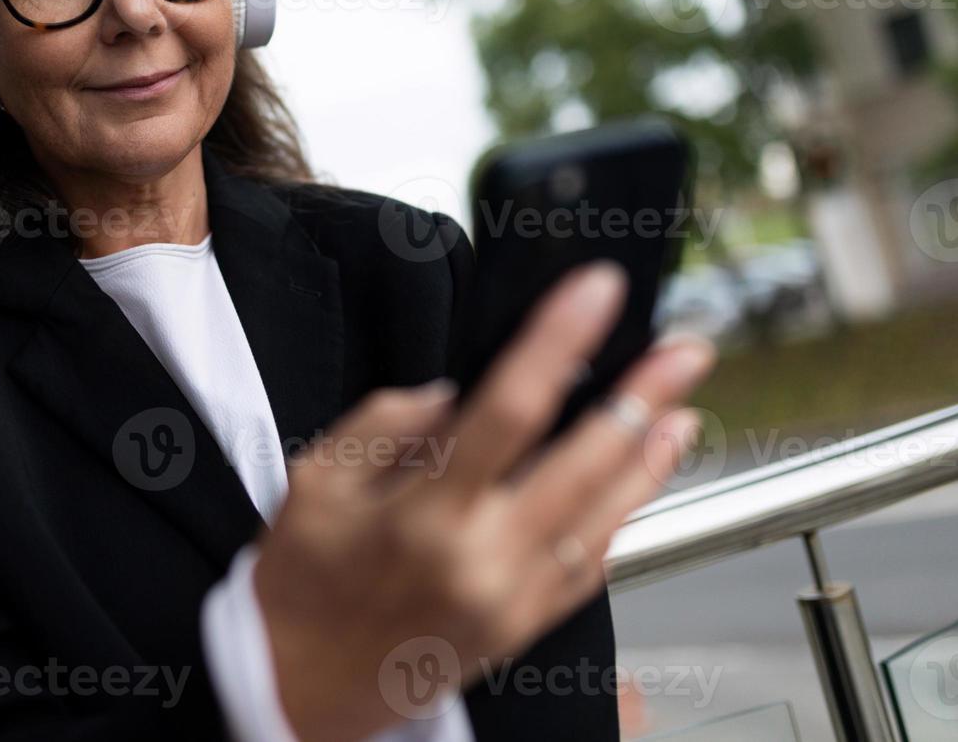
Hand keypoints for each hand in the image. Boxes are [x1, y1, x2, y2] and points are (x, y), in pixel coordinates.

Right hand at [252, 261, 715, 741]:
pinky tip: (639, 481)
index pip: (509, 409)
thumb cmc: (301, 583)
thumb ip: (385, 425)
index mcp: (422, 516)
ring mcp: (511, 600)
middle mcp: (481, 561)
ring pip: (604, 517)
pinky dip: (622, 518)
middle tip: (683, 350)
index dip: (558, 342)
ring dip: (649, 459)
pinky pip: (591, 567)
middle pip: (583, 463)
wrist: (299, 689)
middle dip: (640, 396)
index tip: (594, 293)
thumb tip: (453, 396)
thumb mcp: (315, 482)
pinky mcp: (523, 628)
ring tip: (680, 409)